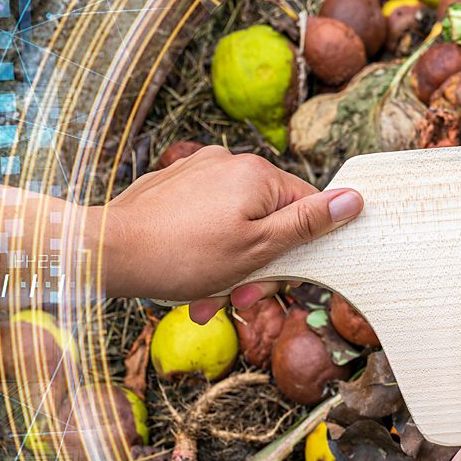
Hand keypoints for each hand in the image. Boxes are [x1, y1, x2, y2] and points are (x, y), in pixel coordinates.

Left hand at [99, 146, 363, 322]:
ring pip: (238, 224)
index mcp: (259, 174)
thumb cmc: (184, 256)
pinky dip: (206, 249)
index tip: (277, 279)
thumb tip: (355, 199)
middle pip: (271, 219)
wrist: (105, 251)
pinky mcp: (175, 185)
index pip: (307, 208)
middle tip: (235, 298)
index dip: (300, 250)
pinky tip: (189, 276)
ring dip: (231, 264)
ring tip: (206, 296)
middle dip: (258, 265)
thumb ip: (309, 224)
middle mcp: (231, 162)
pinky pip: (208, 219)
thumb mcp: (259, 248)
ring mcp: (200, 171)